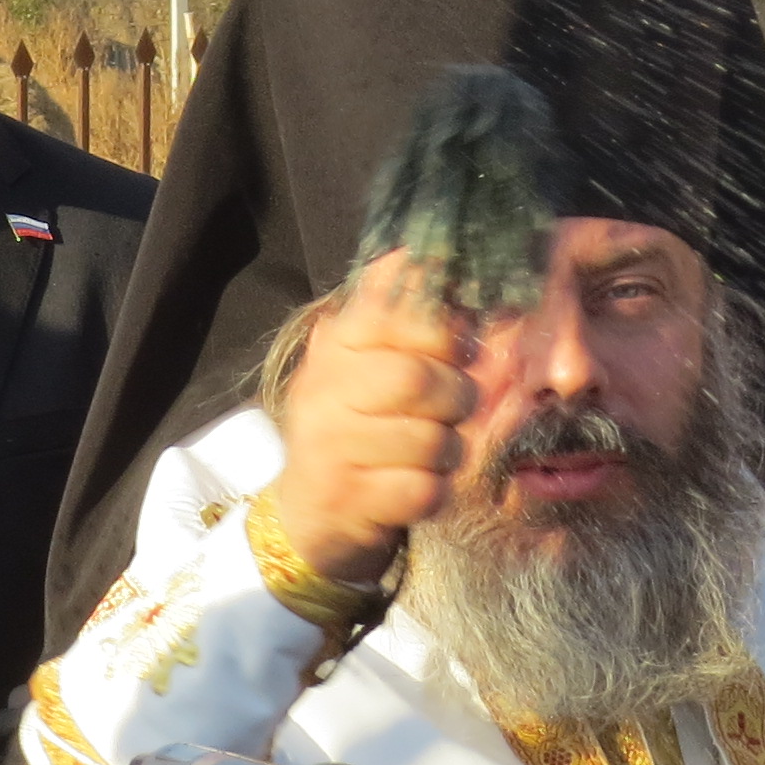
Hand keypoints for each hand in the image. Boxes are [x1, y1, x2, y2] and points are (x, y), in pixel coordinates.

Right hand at [259, 251, 480, 589]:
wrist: (308, 512)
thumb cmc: (353, 424)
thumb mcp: (364, 360)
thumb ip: (394, 312)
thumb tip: (428, 252)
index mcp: (334, 345)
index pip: (392, 308)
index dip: (442, 326)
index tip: (455, 346)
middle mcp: (324, 389)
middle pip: (419, 378)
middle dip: (456, 396)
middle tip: (454, 406)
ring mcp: (332, 447)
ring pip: (432, 439)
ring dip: (449, 451)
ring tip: (433, 452)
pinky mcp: (349, 499)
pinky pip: (425, 489)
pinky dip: (435, 491)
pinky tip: (416, 485)